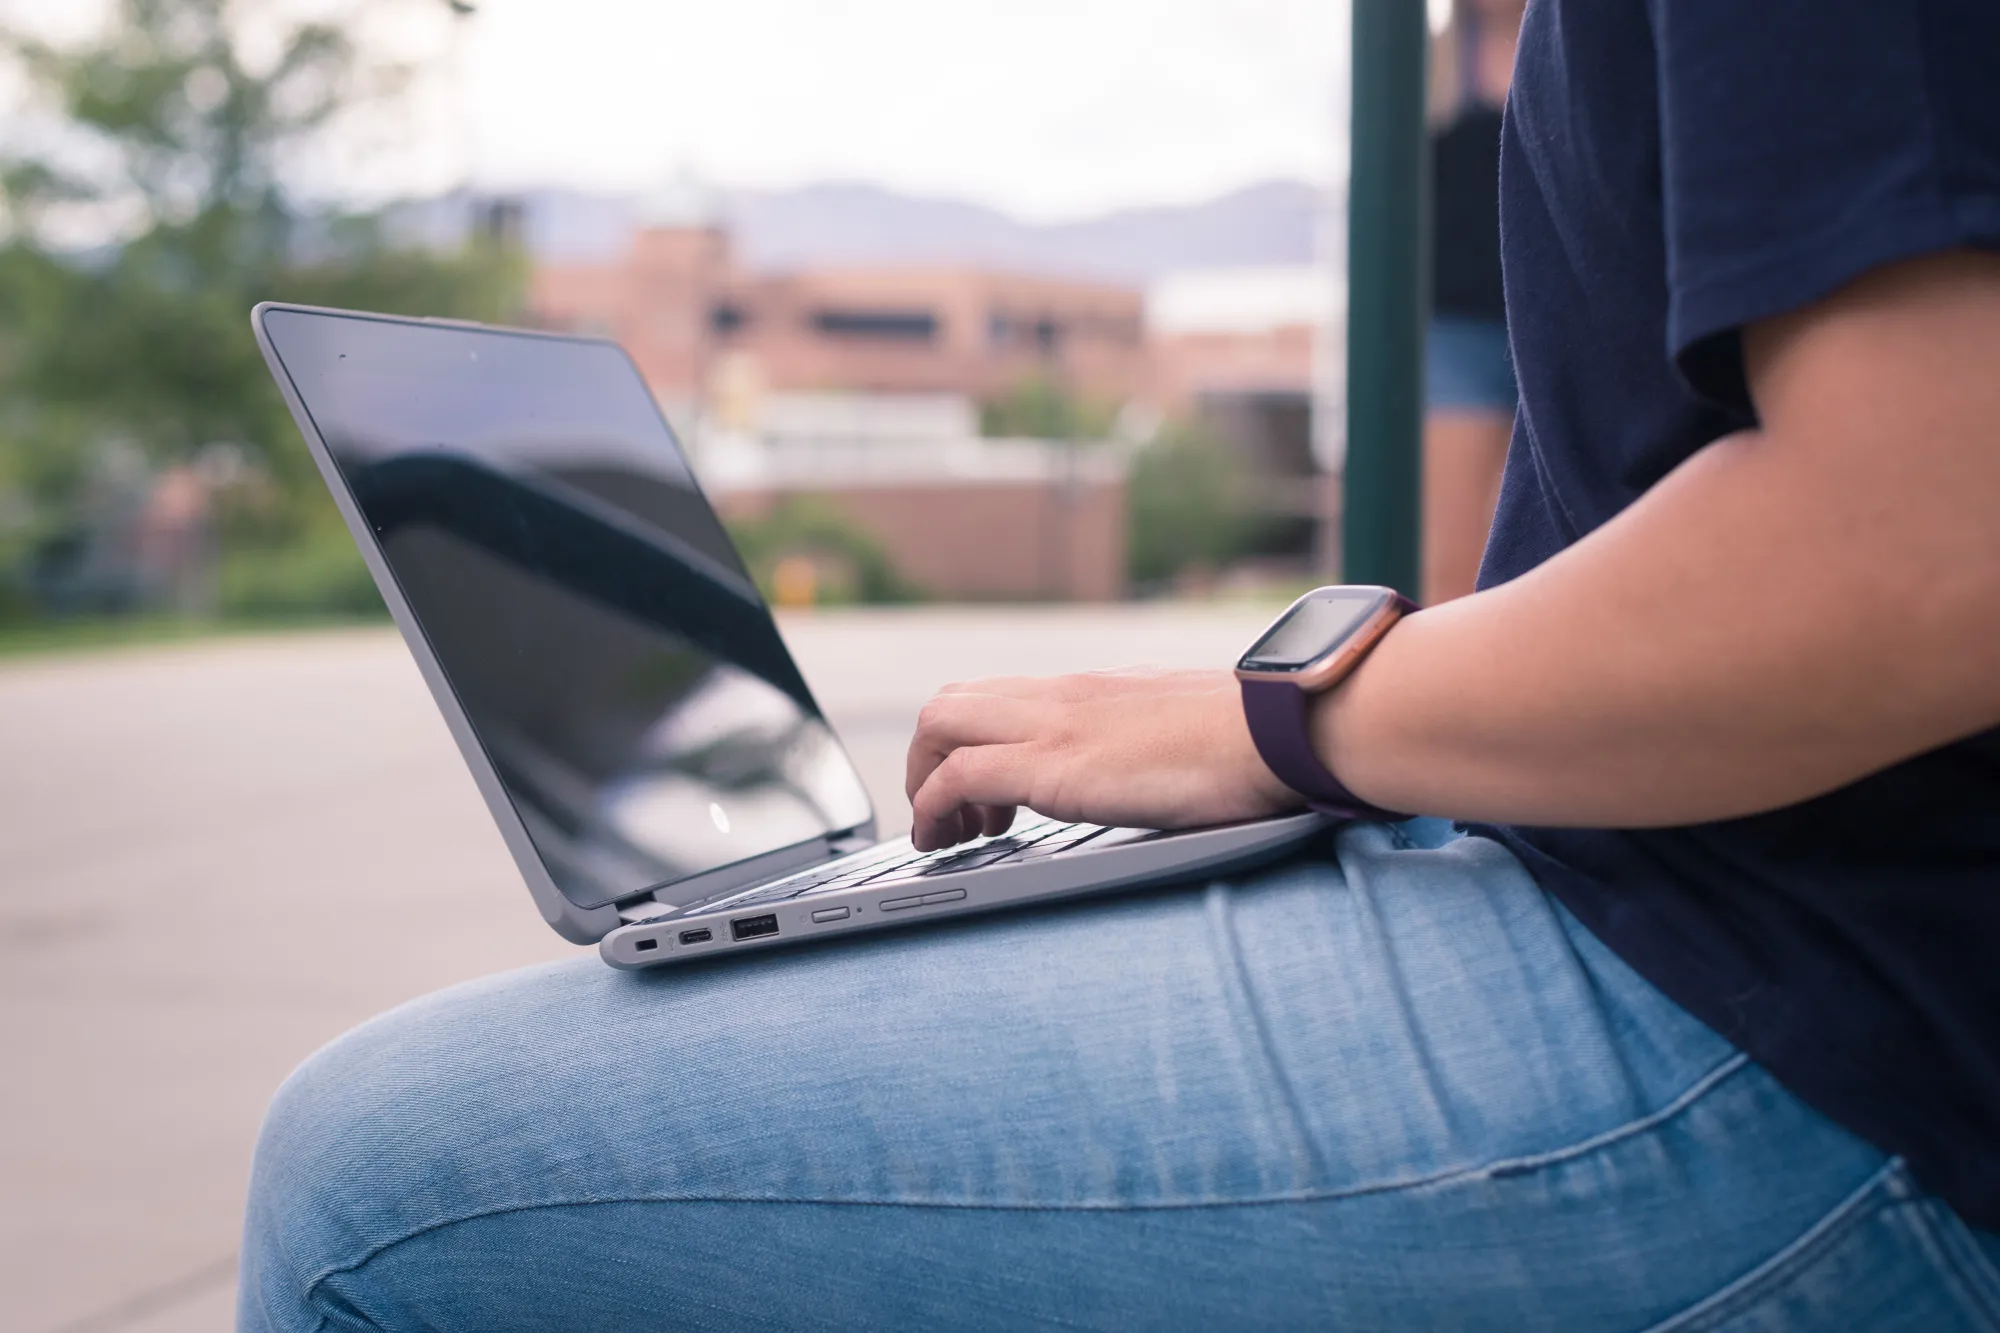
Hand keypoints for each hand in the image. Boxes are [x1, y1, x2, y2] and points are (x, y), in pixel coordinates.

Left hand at [903, 667, 1303, 851]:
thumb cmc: (1256, 741)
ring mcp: (1053, 726)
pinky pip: (959, 774)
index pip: (1000, 695)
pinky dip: (934, 809)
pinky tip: (944, 843)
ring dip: (925, 781)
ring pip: (939, 724)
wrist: (1282, 730)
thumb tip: (1167, 771)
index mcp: (1095, 692)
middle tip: (959, 819)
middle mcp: (1063, 698)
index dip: (971, 741)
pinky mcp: (1053, 766)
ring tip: (949, 835)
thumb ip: (1156, 745)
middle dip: (931, 759)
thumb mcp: (1187, 734)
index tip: (984, 798)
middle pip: (952, 702)